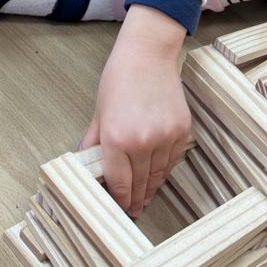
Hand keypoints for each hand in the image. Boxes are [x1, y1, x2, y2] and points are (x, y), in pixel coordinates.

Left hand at [80, 5, 190, 217]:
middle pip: (140, 185)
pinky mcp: (182, 130)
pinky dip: (165, 171)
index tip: (120, 210)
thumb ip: (93, 142)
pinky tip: (158, 177)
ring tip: (145, 199)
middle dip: (135, 201)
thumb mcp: (99, 112)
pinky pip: (173, 160)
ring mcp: (165, 137)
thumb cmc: (119, 78)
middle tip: (133, 212)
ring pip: (158, 175)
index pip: (119, 183)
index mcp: (116, 138)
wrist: (148, 54)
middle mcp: (142, 141)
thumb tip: (85, 164)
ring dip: (151, 190)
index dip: (120, 202)